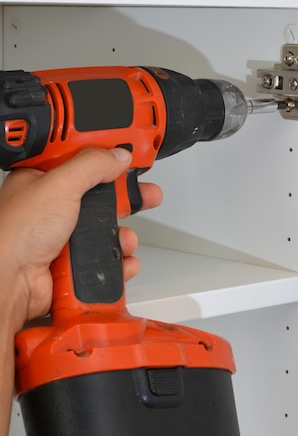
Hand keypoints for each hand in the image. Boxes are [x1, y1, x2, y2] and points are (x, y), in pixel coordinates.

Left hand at [0, 147, 161, 332]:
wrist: (10, 283)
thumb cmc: (13, 235)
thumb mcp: (59, 186)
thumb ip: (92, 166)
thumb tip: (118, 155)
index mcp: (44, 181)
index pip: (82, 160)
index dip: (107, 155)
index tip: (132, 151)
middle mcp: (54, 208)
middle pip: (101, 196)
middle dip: (127, 198)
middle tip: (146, 194)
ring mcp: (64, 237)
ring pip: (106, 231)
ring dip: (122, 237)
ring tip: (125, 240)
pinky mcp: (74, 263)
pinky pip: (106, 259)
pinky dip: (119, 263)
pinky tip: (121, 261)